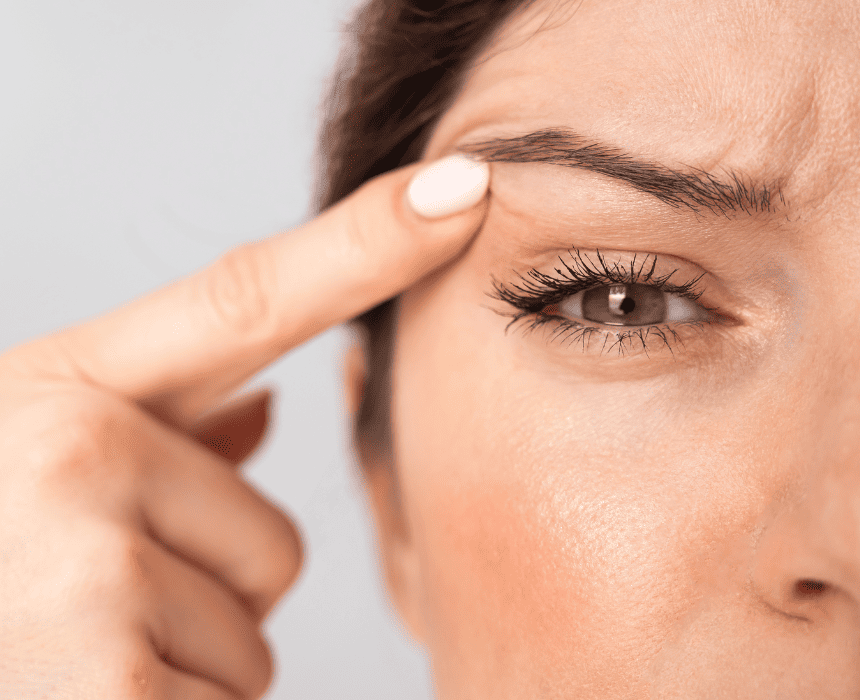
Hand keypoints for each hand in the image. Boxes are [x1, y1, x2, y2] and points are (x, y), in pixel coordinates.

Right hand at [0, 155, 488, 698]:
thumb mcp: (46, 480)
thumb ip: (166, 437)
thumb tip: (263, 409)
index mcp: (62, 391)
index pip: (248, 300)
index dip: (369, 242)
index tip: (466, 187)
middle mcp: (70, 456)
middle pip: (276, 538)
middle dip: (211, 591)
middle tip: (98, 609)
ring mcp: (86, 573)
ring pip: (254, 626)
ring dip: (188, 657)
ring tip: (81, 659)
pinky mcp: (104, 689)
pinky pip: (231, 699)